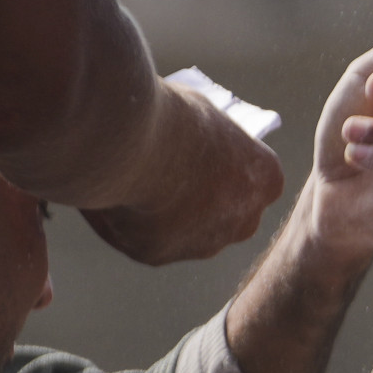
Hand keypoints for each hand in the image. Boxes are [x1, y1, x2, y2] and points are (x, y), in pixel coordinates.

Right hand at [84, 84, 283, 263]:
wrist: (135, 145)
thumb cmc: (173, 117)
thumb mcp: (204, 116)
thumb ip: (208, 140)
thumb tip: (193, 140)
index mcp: (266, 180)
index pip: (252, 183)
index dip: (221, 170)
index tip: (193, 155)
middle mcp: (244, 219)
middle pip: (223, 215)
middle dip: (197, 201)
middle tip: (161, 174)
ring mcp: (204, 243)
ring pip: (182, 232)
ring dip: (160, 215)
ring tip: (128, 180)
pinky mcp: (161, 255)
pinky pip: (141, 239)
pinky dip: (123, 221)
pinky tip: (107, 196)